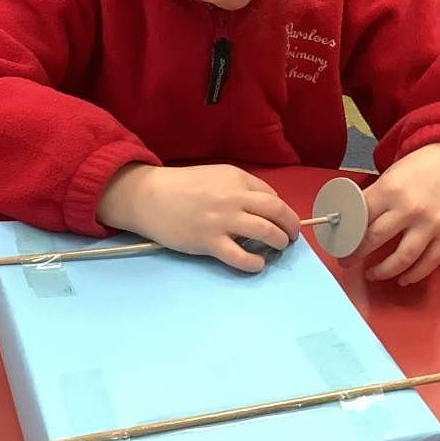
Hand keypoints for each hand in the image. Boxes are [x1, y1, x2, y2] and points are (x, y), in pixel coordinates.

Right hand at [98, 164, 301, 272]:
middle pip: (276, 212)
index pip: (271, 195)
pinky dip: (255, 263)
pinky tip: (257, 264)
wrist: (148, 197)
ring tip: (278, 248)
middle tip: (291, 236)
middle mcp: (234, 198)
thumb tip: (262, 207)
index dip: (281, 210)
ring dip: (279, 242)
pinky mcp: (209, 242)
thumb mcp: (214, 176)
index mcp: (236, 178)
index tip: (282, 220)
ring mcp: (222, 221)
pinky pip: (241, 256)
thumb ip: (238, 188)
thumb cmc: (180, 186)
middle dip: (291, 226)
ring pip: (266, 232)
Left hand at [339, 144, 439, 285]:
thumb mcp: (389, 177)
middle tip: (347, 261)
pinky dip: (414, 275)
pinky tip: (403, 279)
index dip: (345, 235)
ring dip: (383, 271)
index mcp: (389, 189)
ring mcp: (431, 223)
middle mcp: (410, 208)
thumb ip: (372, 199)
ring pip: (402, 258)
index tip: (339, 246)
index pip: (359, 219)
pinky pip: (429, 262)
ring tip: (373, 274)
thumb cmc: (418, 170)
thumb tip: (349, 223)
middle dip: (356, 255)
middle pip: (375, 239)